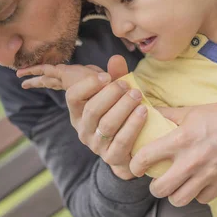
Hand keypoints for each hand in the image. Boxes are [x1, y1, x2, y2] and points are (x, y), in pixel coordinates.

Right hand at [17, 55, 146, 179]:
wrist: (131, 149)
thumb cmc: (121, 115)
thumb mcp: (116, 94)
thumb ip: (116, 76)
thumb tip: (117, 58)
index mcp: (79, 112)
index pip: (73, 97)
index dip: (88, 85)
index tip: (107, 76)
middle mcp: (83, 129)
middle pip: (91, 110)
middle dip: (111, 95)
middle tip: (127, 85)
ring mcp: (97, 145)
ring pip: (106, 125)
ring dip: (123, 108)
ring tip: (137, 95)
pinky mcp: (112, 157)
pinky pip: (122, 141)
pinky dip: (133, 125)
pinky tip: (144, 112)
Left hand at [129, 95, 216, 206]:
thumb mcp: (189, 111)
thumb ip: (166, 115)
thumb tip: (145, 111)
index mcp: (179, 140)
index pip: (145, 159)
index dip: (135, 166)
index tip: (136, 167)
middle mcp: (190, 160)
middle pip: (160, 189)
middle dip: (154, 187)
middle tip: (157, 181)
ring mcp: (207, 174)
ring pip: (179, 200)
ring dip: (174, 195)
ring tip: (176, 187)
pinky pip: (201, 199)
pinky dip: (197, 195)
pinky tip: (197, 185)